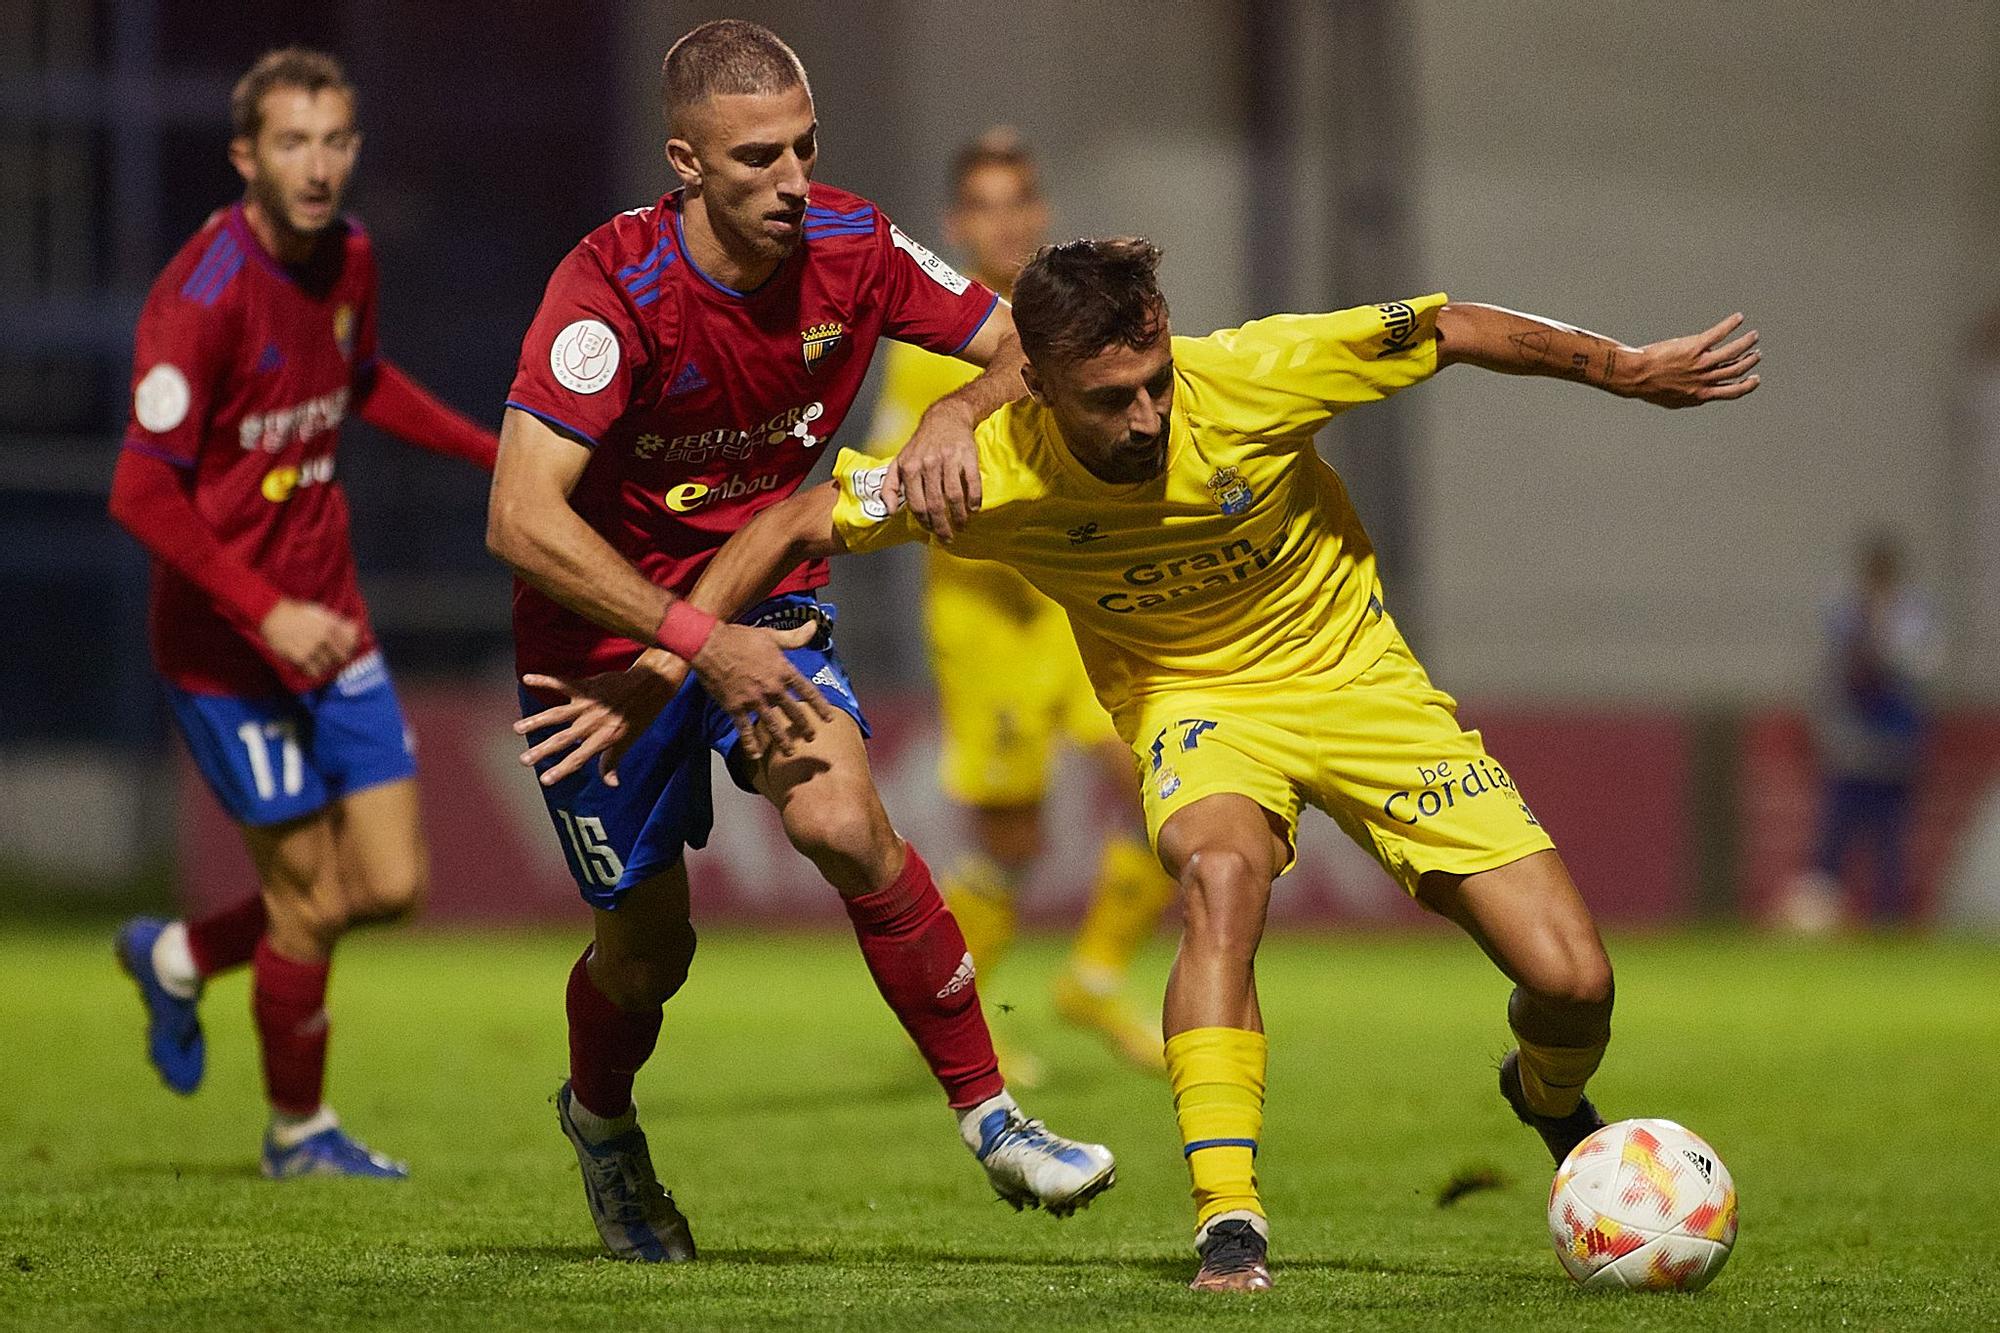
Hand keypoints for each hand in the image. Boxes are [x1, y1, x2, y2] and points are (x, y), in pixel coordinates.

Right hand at [259, 598, 359, 678]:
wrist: (273, 615)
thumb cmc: (297, 612)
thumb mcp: (321, 612)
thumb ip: (338, 622)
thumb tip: (356, 629)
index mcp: (331, 624)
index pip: (351, 643)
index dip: (351, 648)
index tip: (347, 650)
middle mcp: (324, 637)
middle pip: (342, 657)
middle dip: (340, 658)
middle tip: (334, 659)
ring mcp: (312, 648)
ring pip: (328, 666)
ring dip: (327, 666)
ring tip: (320, 662)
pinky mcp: (300, 658)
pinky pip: (314, 672)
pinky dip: (314, 672)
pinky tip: (311, 667)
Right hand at [516, 651, 688, 787]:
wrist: (650, 686)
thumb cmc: (639, 716)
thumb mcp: (628, 741)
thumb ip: (613, 762)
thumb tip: (612, 784)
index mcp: (602, 739)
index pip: (579, 758)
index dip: (562, 770)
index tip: (545, 780)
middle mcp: (592, 724)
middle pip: (563, 739)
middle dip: (543, 750)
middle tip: (523, 760)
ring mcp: (588, 705)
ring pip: (557, 714)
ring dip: (536, 721)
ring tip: (517, 728)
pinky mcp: (586, 687)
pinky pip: (562, 683)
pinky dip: (545, 680)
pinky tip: (527, 678)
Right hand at [689, 621, 835, 762]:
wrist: (710, 645)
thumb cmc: (741, 638)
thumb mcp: (771, 635)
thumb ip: (794, 637)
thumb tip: (815, 626)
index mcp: (782, 670)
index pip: (807, 692)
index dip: (820, 706)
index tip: (828, 719)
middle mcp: (771, 688)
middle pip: (793, 712)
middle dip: (804, 727)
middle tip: (811, 738)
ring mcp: (754, 700)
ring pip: (773, 725)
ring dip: (783, 740)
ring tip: (790, 751)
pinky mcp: (735, 707)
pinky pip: (744, 729)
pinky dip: (750, 744)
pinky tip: (755, 755)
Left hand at [880, 398, 980, 541]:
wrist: (945, 417)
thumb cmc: (921, 444)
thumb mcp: (899, 461)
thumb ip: (890, 486)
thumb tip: (889, 511)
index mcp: (909, 467)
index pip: (916, 504)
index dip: (924, 522)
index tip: (931, 531)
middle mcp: (928, 464)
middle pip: (935, 504)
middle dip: (942, 526)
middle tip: (947, 537)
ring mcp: (948, 460)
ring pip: (954, 497)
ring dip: (959, 516)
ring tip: (961, 525)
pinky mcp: (967, 456)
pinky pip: (972, 483)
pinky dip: (975, 500)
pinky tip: (974, 509)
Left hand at [1624, 313, 1761, 407]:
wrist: (1635, 376)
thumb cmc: (1649, 388)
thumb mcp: (1673, 399)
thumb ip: (1690, 397)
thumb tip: (1698, 396)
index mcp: (1701, 395)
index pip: (1732, 391)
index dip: (1747, 385)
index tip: (1755, 379)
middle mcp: (1704, 379)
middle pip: (1736, 370)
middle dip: (1749, 362)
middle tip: (1756, 355)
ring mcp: (1701, 363)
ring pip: (1733, 352)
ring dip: (1746, 343)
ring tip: (1754, 336)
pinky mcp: (1694, 347)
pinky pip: (1719, 334)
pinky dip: (1731, 325)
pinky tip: (1738, 318)